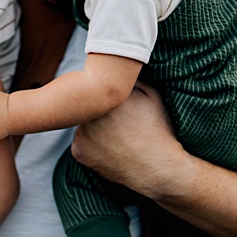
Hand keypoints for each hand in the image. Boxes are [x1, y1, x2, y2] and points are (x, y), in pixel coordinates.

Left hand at [72, 83, 186, 202]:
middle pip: (85, 105)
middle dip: (95, 110)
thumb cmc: (158, 129)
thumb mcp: (152, 94)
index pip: (95, 88)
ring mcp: (81, 132)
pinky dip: (89, 146)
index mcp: (106, 95)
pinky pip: (80, 143)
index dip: (104, 95)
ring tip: (114, 136)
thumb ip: (131, 79)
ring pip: (82, 124)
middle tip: (115, 122)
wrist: (157, 167)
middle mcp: (89, 112)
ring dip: (92, 128)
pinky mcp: (78, 151)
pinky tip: (108, 150)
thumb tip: (118, 68)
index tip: (115, 103)